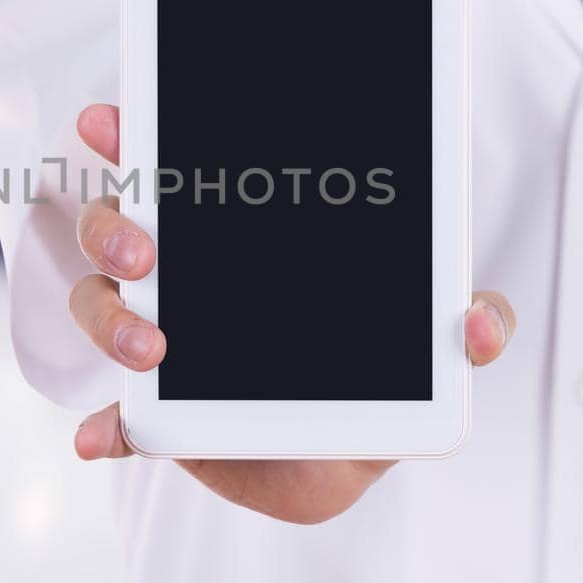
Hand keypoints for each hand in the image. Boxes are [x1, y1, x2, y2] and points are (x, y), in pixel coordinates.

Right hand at [67, 103, 515, 524]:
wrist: (338, 461)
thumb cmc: (370, 377)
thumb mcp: (427, 346)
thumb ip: (469, 325)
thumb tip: (481, 324)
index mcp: (233, 232)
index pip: (172, 167)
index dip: (129, 136)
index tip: (105, 121)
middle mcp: (178, 273)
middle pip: (115, 225)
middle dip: (113, 226)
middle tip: (145, 252)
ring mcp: (155, 337)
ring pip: (101, 306)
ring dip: (110, 319)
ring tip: (147, 345)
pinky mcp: (150, 415)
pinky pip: (116, 417)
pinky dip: (106, 427)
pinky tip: (101, 437)